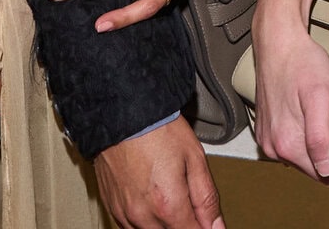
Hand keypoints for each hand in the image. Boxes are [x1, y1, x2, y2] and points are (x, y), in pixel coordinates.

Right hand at [93, 117, 224, 228]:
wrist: (121, 112)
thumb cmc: (156, 128)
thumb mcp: (194, 158)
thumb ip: (207, 198)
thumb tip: (217, 226)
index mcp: (168, 206)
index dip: (205, 228)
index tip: (207, 221)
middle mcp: (143, 216)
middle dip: (185, 225)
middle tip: (187, 203)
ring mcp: (124, 214)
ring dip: (164, 225)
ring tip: (170, 199)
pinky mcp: (112, 207)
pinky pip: (131, 228)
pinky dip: (145, 222)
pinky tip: (153, 204)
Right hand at [252, 13, 328, 180]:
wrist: (278, 39)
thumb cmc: (300, 62)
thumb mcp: (319, 97)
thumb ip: (319, 137)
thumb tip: (326, 170)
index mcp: (286, 143)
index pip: (321, 176)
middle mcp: (272, 145)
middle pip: (310, 168)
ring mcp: (267, 135)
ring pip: (299, 156)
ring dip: (316, 149)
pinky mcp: (265, 125)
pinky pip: (288, 142)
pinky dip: (303, 139)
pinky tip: (314, 124)